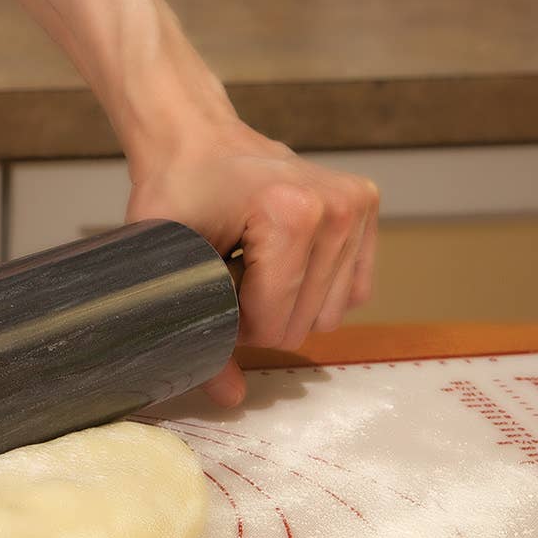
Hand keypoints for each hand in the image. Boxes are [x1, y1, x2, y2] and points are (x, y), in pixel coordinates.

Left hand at [128, 121, 379, 405]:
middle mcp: (336, 206)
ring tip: (255, 262)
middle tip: (231, 273)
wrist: (197, 139)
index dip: (235, 325)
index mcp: (290, 213)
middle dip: (262, 316)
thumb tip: (230, 399)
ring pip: (330, 313)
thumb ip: (195, 332)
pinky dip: (315, 288)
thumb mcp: (170, 263)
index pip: (274, 322)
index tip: (212, 288)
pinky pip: (352, 290)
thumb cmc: (178, 194)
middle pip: (304, 323)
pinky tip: (284, 258)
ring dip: (288, 303)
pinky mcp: (367, 204)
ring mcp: (356, 203)